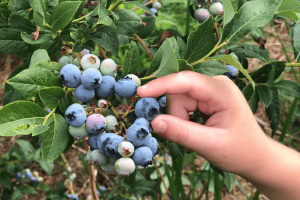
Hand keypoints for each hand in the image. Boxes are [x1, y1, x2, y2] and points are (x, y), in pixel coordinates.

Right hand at [137, 71, 268, 175]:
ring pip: (179, 98)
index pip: (186, 81)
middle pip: (179, 92)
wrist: (255, 155)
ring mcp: (211, 89)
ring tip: (195, 136)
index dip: (162, 85)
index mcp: (222, 91)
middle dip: (176, 115)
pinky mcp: (206, 96)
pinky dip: (182, 116)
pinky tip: (194, 128)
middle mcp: (216, 84)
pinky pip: (183, 102)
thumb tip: (153, 122)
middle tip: (188, 138)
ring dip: (179, 118)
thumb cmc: (240, 151)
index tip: (141, 93)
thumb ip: (181, 133)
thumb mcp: (210, 145)